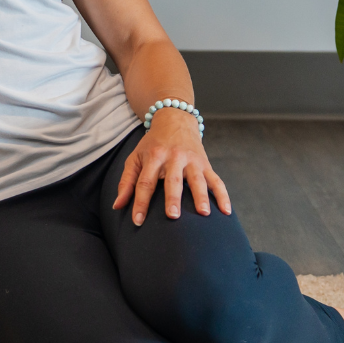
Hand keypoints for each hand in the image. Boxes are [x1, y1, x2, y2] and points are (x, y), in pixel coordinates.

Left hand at [113, 108, 231, 224]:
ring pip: (197, 180)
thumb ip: (126, 182)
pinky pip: (216, 180)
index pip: (145, 182)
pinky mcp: (205, 164)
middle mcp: (174, 157)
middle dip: (173, 198)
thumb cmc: (152, 144)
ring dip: (201, 197)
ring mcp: (192, 160)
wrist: (175, 120)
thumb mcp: (136, 157)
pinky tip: (226, 211)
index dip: (140, 202)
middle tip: (173, 216)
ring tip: (204, 214)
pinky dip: (223, 195)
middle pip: (172, 180)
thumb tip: (117, 206)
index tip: (138, 222)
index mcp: (154, 156)